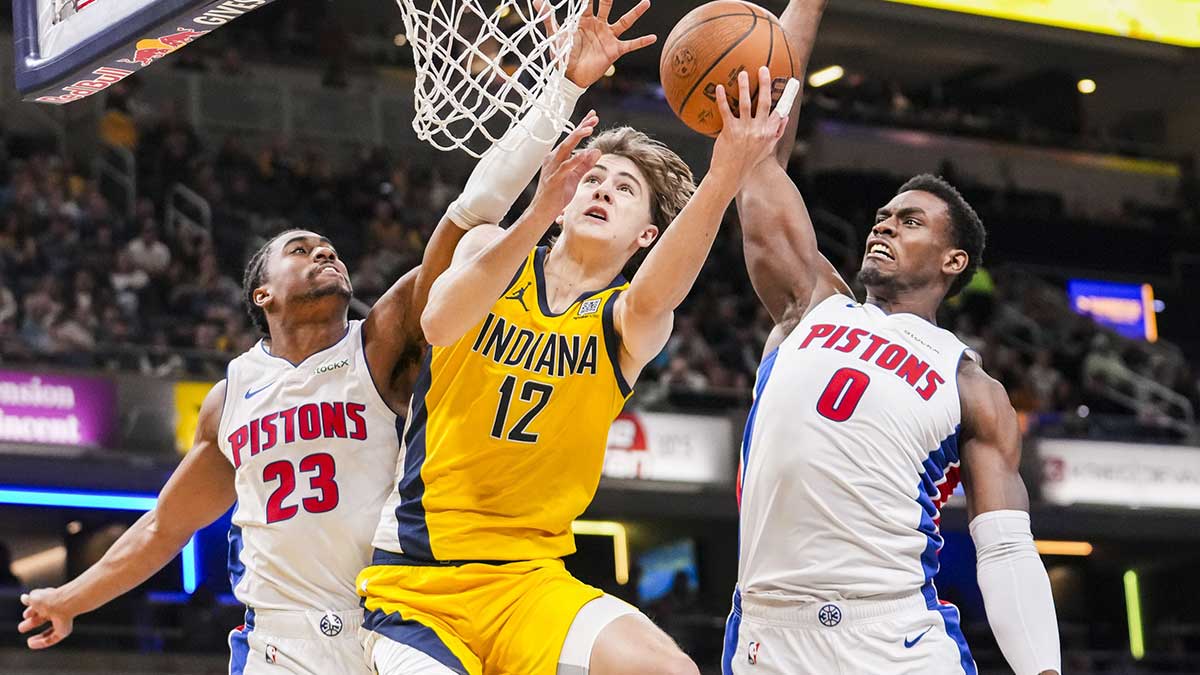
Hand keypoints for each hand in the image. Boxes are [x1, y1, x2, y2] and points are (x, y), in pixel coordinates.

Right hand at [18, 588, 75, 648]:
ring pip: (50, 631)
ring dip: (39, 637)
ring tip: (29, 642)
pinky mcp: (64, 630)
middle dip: (32, 623)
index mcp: (49, 600)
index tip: (24, 616)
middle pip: (43, 618)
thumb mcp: (33, 597)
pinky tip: (31, 644)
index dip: (30, 611)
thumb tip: (23, 598)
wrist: (64, 603)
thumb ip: (28, 599)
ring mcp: (61, 620)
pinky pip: (53, 638)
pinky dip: (42, 642)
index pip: (38, 606)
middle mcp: (56, 610)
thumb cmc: (49, 599)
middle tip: (21, 628)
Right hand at [533, 110, 601, 212]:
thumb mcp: (575, 177)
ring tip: (589, 128)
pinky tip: (584, 153)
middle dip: (581, 127)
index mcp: (558, 157)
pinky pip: (565, 167)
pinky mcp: (554, 179)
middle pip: (568, 139)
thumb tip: (597, 151)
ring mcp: (552, 168)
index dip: (582, 126)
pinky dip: (575, 159)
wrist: (542, 212)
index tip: (593, 116)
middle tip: (594, 117)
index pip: (571, 139)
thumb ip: (585, 164)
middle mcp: (553, 159)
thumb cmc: (557, 195)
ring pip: (565, 148)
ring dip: (577, 137)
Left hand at [538, 0, 656, 87]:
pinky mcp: (614, 51)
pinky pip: (631, 44)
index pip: (587, 2)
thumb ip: (549, 18)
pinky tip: (653, 37)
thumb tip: (537, 1)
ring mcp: (608, 37)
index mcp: (584, 21)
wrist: (569, 78)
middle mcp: (598, 26)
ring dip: (636, 12)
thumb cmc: (562, 56)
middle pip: (606, 6)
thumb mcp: (555, 35)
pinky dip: (642, 41)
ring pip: (625, 21)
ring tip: (646, 2)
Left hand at [710, 67, 793, 185]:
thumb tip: (786, 116)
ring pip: (745, 103)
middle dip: (765, 84)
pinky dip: (722, 98)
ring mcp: (744, 130)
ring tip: (742, 74)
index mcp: (769, 133)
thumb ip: (777, 132)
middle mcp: (759, 130)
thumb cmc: (748, 161)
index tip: (790, 82)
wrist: (730, 175)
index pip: (780, 111)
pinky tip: (719, 87)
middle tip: (763, 69)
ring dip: (744, 87)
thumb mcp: (767, 148)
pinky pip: (726, 111)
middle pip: (764, 102)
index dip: (785, 96)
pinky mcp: (730, 131)